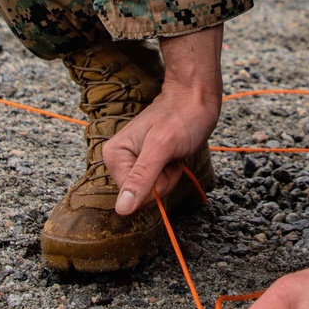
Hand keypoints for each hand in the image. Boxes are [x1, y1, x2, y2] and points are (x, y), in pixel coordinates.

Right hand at [103, 25, 222, 213]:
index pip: (132, 197)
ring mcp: (132, 162)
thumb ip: (141, 178)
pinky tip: (172, 155)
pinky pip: (158, 183)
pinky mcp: (146, 163)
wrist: (195, 98)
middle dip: (163, 181)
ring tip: (172, 153)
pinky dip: (170, 173)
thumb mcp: (162, 147)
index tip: (164, 160)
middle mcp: (118, 160)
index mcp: (113, 156)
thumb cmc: (181, 117)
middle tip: (169, 156)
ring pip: (152, 192)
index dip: (156, 185)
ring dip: (168, 176)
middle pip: (141, 196)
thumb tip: (121, 209)